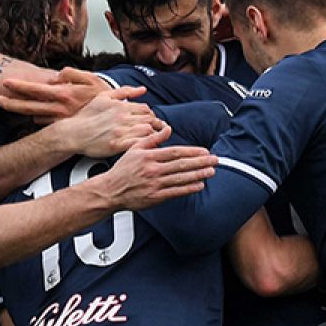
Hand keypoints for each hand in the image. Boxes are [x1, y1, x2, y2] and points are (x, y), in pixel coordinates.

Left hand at [0, 67, 112, 119]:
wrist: (115, 115)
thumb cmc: (102, 94)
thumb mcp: (90, 78)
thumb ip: (71, 73)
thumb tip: (56, 75)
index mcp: (63, 95)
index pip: (35, 90)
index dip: (19, 86)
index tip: (5, 84)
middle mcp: (59, 109)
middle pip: (29, 106)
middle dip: (11, 103)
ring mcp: (60, 120)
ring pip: (35, 116)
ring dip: (25, 110)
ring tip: (11, 105)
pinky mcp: (63, 126)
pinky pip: (45, 122)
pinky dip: (38, 117)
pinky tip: (33, 113)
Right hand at [39, 87, 165, 156]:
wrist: (73, 133)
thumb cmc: (87, 116)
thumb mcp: (103, 97)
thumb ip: (124, 91)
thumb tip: (143, 90)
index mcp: (121, 106)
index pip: (146, 109)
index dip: (150, 115)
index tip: (148, 121)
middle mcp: (123, 118)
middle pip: (150, 120)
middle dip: (154, 125)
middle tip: (153, 131)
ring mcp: (121, 131)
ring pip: (148, 131)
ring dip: (152, 135)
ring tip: (151, 139)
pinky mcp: (118, 145)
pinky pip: (139, 144)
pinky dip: (145, 144)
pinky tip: (144, 146)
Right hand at [87, 143, 216, 208]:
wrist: (110, 191)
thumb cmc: (122, 170)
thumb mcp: (134, 148)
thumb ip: (152, 139)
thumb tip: (167, 128)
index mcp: (149, 156)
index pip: (175, 152)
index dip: (192, 151)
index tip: (205, 151)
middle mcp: (153, 169)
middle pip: (181, 164)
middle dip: (200, 162)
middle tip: (214, 160)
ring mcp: (154, 184)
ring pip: (181, 178)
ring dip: (198, 174)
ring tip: (211, 171)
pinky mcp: (155, 197)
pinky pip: (175, 192)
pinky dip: (188, 188)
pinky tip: (199, 185)